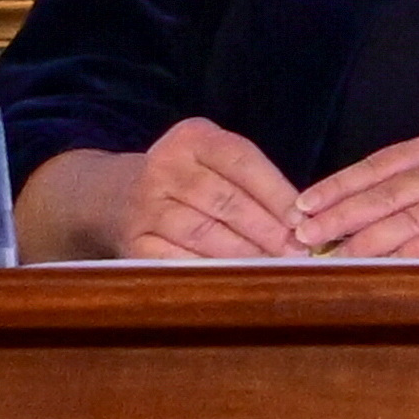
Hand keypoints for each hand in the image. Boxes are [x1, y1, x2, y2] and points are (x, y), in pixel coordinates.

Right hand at [105, 118, 308, 260]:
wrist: (116, 196)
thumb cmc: (187, 179)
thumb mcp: (213, 160)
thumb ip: (250, 179)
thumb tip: (298, 219)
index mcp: (192, 138)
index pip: (243, 162)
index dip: (276, 193)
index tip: (302, 220)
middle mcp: (164, 167)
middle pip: (225, 200)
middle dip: (267, 229)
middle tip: (297, 252)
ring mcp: (144, 206)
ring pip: (203, 233)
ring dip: (244, 254)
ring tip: (274, 268)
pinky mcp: (132, 242)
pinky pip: (176, 260)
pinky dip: (209, 270)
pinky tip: (235, 280)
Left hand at [287, 135, 418, 263]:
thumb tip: (366, 221)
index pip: (377, 166)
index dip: (335, 188)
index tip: (298, 210)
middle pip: (382, 191)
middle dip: (335, 216)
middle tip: (297, 239)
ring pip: (404, 218)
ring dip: (359, 243)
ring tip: (326, 261)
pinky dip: (405, 258)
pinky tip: (378, 272)